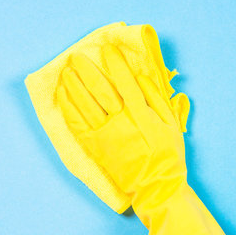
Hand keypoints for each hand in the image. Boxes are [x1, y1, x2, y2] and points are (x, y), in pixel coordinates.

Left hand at [57, 44, 185, 195]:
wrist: (155, 186)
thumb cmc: (167, 154)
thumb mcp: (171, 124)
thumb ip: (157, 99)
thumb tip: (141, 77)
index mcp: (141, 114)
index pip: (125, 82)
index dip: (116, 64)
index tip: (107, 49)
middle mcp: (120, 122)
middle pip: (99, 90)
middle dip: (86, 70)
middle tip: (76, 57)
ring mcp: (104, 135)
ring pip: (84, 104)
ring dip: (73, 86)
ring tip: (66, 71)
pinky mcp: (94, 146)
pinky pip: (76, 124)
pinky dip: (68, 108)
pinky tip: (63, 95)